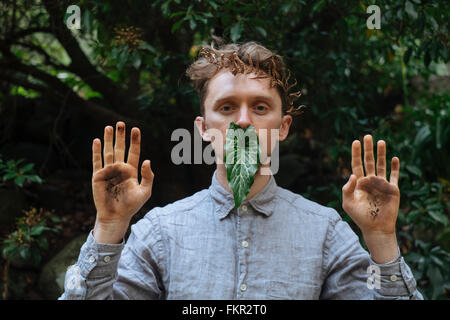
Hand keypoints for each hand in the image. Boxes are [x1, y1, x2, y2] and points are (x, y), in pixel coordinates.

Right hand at [91, 121, 153, 241]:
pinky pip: (97, 161)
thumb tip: (148, 160)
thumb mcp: (145, 192)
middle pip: (120, 148)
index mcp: (131, 171)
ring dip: (109, 140)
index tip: (136, 129)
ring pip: (108, 152)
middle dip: (121, 136)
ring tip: (109, 127)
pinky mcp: (98, 176)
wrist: (116, 216)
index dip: (135, 141)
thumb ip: (148, 176)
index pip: (134, 152)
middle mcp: (120, 168)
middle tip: (121, 123)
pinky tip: (97, 141)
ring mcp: (108, 171)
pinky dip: (97, 151)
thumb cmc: (132, 205)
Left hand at [342, 135, 399, 235]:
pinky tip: (394, 158)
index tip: (355, 141)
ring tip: (381, 141)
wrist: (375, 227)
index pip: (356, 164)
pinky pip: (394, 175)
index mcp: (358, 183)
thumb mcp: (348, 203)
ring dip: (381, 153)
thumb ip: (347, 189)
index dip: (356, 153)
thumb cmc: (359, 217)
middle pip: (369, 161)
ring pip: (382, 165)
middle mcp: (370, 181)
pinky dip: (395, 167)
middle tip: (368, 136)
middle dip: (368, 149)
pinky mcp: (392, 189)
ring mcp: (381, 184)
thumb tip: (353, 175)